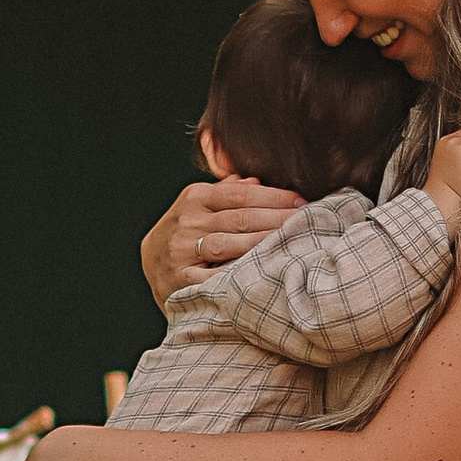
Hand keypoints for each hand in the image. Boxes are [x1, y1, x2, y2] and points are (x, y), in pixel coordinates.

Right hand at [142, 176, 305, 305]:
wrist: (152, 267)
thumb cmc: (187, 233)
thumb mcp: (200, 206)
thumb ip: (226, 193)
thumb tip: (255, 181)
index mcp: (194, 197)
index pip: (240, 194)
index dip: (274, 197)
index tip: (301, 201)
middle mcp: (187, 221)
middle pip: (241, 217)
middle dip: (278, 218)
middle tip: (308, 220)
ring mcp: (182, 250)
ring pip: (230, 243)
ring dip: (265, 241)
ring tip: (293, 240)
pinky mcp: (182, 279)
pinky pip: (216, 274)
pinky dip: (241, 271)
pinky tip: (265, 269)